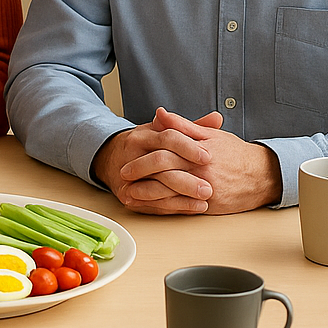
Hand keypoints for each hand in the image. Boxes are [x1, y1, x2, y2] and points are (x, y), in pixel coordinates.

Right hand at [93, 108, 218, 213]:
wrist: (110, 158)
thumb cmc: (143, 145)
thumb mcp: (161, 131)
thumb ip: (190, 127)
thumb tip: (216, 119)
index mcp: (143, 136)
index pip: (167, 137)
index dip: (188, 147)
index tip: (208, 156)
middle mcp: (133, 154)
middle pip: (160, 164)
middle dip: (186, 177)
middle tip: (208, 187)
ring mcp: (128, 176)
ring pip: (155, 187)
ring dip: (182, 197)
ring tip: (203, 200)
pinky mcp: (128, 194)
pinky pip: (152, 204)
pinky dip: (175, 207)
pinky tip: (193, 207)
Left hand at [130, 108, 280, 212]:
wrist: (263, 176)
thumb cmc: (235, 153)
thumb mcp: (210, 135)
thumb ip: (182, 125)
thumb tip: (159, 113)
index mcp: (199, 150)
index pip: (166, 148)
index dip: (145, 152)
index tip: (130, 153)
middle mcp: (201, 169)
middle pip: (164, 169)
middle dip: (141, 172)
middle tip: (124, 174)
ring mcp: (205, 189)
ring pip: (171, 191)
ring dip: (148, 193)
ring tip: (131, 193)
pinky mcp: (209, 206)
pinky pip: (182, 208)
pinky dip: (164, 207)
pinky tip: (151, 206)